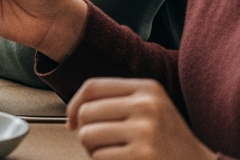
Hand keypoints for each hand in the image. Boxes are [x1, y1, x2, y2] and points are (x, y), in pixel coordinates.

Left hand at [67, 79, 213, 159]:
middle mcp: (147, 105)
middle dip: (86, 132)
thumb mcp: (150, 109)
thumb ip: (117, 101)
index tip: (72, 122)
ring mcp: (146, 131)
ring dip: (93, 151)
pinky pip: (99, 157)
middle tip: (103, 145)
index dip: (74, 105)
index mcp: (148, 88)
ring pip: (87, 135)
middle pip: (86, 112)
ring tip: (115, 154)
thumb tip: (73, 113)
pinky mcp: (142, 155)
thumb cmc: (167, 141)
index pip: (92, 87)